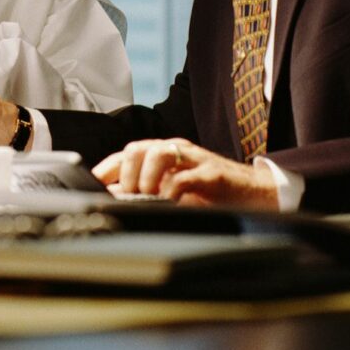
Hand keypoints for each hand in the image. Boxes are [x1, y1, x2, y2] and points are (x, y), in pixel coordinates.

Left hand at [92, 138, 278, 209]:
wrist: (258, 194)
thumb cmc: (214, 194)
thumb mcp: (175, 192)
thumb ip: (146, 192)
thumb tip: (113, 198)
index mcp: (163, 155)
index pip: (126, 153)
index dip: (106, 168)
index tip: (91, 183)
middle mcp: (175, 152)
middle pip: (138, 148)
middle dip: (125, 173)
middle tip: (128, 195)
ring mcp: (194, 160)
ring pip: (158, 152)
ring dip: (146, 177)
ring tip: (146, 196)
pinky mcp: (212, 174)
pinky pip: (185, 176)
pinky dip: (171, 190)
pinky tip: (168, 202)